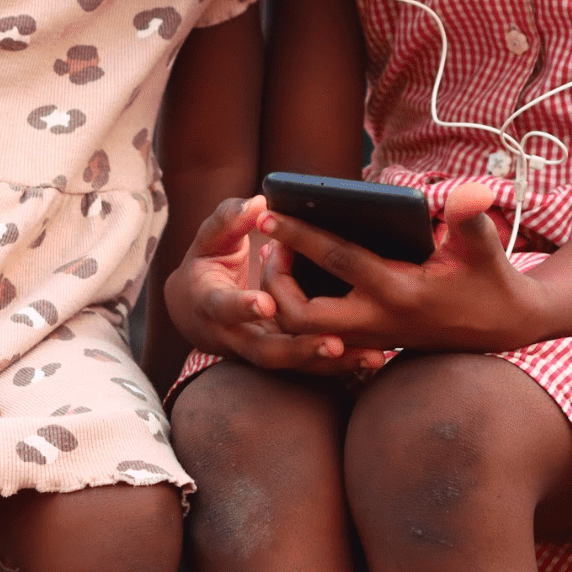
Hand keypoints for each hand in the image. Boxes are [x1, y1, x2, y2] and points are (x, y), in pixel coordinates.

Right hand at [164, 195, 386, 376]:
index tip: (266, 301)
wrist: (196, 311)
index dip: (243, 305)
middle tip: (334, 342)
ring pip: (294, 366)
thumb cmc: (206, 263)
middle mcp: (234, 336)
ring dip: (332, 363)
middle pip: (268, 352)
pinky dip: (340, 365)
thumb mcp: (208, 239)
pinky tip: (375, 359)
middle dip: (302, 349)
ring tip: (371, 356)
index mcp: (210, 303)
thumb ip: (229, 220)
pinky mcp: (282, 356)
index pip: (224, 307)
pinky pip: (310, 367)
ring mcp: (260, 350)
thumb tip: (258, 204)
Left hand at [260, 182, 544, 353]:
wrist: (506, 328)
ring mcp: (373, 337)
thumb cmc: (492, 281)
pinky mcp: (373, 342)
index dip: (300, 235)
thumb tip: (469, 192)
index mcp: (400, 292)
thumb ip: (472, 220)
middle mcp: (379, 321)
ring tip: (280, 261)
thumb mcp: (485, 248)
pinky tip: (298, 281)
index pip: (338, 259)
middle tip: (272, 250)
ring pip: (307, 334)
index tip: (268, 213)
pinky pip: (322, 336)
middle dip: (276, 286)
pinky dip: (303, 314)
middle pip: (303, 317)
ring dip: (284, 302)